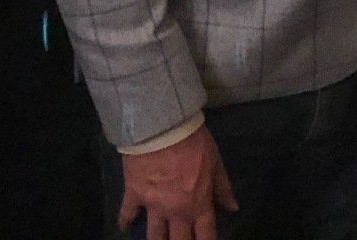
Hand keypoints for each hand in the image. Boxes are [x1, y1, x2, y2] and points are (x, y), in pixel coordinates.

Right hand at [119, 125, 237, 239]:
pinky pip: (127, 213)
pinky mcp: (133, 194)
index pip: (206, 236)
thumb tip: (233, 209)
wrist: (160, 127)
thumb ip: (222, 188)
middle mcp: (176, 212)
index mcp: (198, 205)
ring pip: (154, 236)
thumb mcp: (215, 161)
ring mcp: (153, 205)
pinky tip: (123, 228)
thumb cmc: (192, 142)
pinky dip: (124, 222)